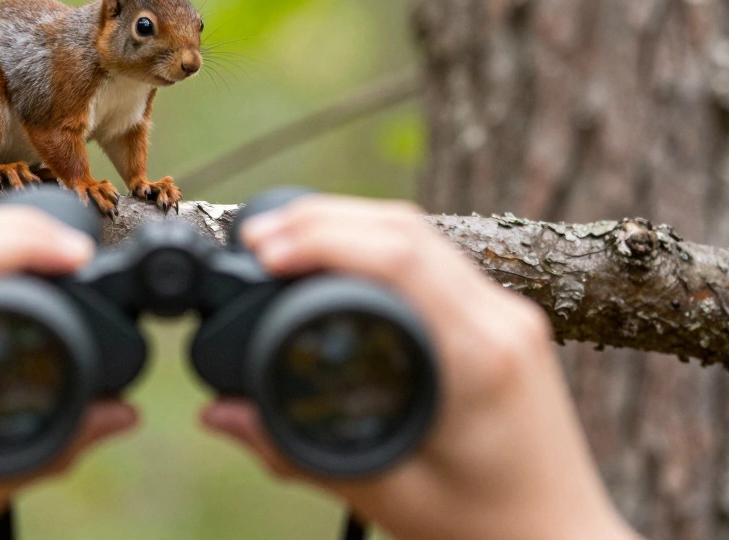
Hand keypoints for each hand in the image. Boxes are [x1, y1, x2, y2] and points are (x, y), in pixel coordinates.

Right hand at [203, 196, 640, 539]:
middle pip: (406, 227)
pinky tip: (337, 257)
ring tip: (282, 239)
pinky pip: (436, 256)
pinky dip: (378, 243)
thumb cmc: (488, 527)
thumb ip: (295, 452)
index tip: (262, 248)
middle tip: (256, 239)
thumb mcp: (387, 494)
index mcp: (478, 357)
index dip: (322, 237)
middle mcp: (502, 320)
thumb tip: (219, 414)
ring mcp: (509, 313)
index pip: (399, 257)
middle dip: (322, 218)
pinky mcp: (504, 319)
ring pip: (422, 232)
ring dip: (349, 222)